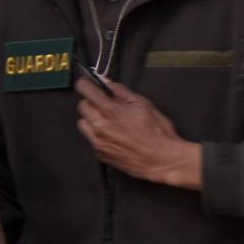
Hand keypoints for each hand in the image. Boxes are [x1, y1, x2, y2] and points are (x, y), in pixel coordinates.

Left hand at [75, 77, 202, 189]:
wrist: (162, 160)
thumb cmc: (157, 133)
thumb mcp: (144, 105)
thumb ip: (122, 92)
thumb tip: (109, 83)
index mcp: (110, 111)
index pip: (85, 89)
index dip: (86, 83)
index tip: (89, 83)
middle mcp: (100, 126)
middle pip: (81, 106)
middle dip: (91, 101)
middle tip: (104, 103)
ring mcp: (98, 141)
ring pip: (82, 123)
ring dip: (91, 118)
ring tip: (108, 120)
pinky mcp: (100, 154)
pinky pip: (90, 138)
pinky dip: (97, 134)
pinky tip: (112, 135)